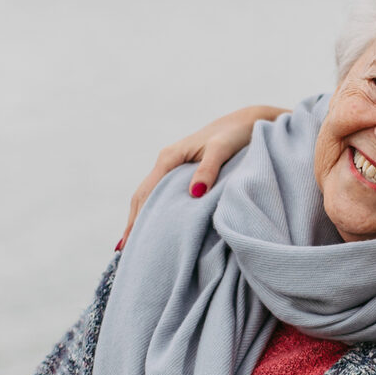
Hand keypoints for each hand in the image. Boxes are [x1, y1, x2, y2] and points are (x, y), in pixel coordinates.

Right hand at [120, 106, 288, 246]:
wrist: (251, 122)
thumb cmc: (237, 134)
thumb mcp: (222, 149)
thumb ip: (208, 170)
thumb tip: (194, 194)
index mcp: (170, 158)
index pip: (145, 194)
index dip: (136, 219)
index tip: (128, 243)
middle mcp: (168, 162)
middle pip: (143, 198)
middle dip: (133, 223)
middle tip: (124, 252)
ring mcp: (176, 167)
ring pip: (152, 197)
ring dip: (142, 218)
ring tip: (135, 245)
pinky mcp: (186, 172)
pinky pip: (165, 195)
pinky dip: (157, 212)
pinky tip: (159, 226)